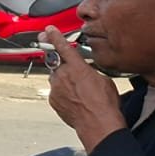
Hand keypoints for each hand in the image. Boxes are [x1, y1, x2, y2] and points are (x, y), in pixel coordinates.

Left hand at [42, 26, 123, 151]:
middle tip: (73, 73)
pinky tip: (75, 100)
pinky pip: (55, 91)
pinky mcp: (53, 99)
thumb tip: (88, 72)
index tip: (49, 30)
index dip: (54, 36)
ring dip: (64, 80)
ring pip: (56, 78)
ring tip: (79, 92)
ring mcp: (56, 88)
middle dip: (62, 64)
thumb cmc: (105, 105)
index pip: (62, 46)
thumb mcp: (105, 80)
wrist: (98, 124)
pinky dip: (62, 93)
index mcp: (77, 67)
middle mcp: (63, 76)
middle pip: (56, 63)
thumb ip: (91, 71)